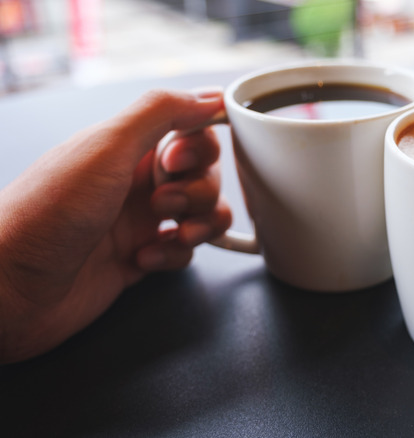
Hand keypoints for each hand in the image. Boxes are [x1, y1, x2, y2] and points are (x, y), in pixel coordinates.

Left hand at [0, 89, 231, 362]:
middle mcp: (136, 180)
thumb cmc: (47, 213)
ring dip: (200, 224)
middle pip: (205, 174)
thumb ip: (161, 111)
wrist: (11, 285)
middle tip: (162, 202)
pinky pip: (184, 252)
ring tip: (171, 233)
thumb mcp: (106, 146)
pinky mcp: (142, 259)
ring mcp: (140, 221)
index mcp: (127, 146)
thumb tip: (210, 96)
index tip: (177, 161)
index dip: (199, 145)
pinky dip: (174, 256)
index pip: (190, 130)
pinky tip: (143, 259)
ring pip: (202, 214)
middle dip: (198, 190)